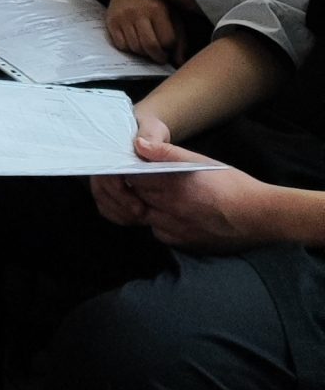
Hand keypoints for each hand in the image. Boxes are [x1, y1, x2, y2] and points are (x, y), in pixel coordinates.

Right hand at [104, 0, 186, 65]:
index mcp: (157, 9)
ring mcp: (122, 17)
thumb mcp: (172, 15)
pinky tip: (135, 42)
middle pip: (150, 46)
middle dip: (158, 57)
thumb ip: (179, 38)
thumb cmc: (154, 1)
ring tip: (148, 47)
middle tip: (160, 57)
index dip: (170, 48)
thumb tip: (180, 62)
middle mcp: (138, 12)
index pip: (167, 40)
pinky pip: (121, 45)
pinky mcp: (111, 21)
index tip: (169, 48)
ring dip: (143, 53)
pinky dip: (129, 49)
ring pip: (135, 48)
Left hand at [118, 131, 284, 251]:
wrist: (259, 216)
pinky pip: (160, 233)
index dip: (130, 172)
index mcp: (173, 186)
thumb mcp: (202, 161)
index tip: (133, 167)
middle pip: (137, 198)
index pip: (134, 178)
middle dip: (135, 189)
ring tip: (158, 197)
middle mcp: (170, 210)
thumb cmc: (233, 184)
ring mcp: (176, 230)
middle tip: (143, 181)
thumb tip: (139, 145)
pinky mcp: (185, 244)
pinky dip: (159, 223)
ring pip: (146, 218)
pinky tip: (170, 215)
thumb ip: (168, 153)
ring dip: (146, 207)